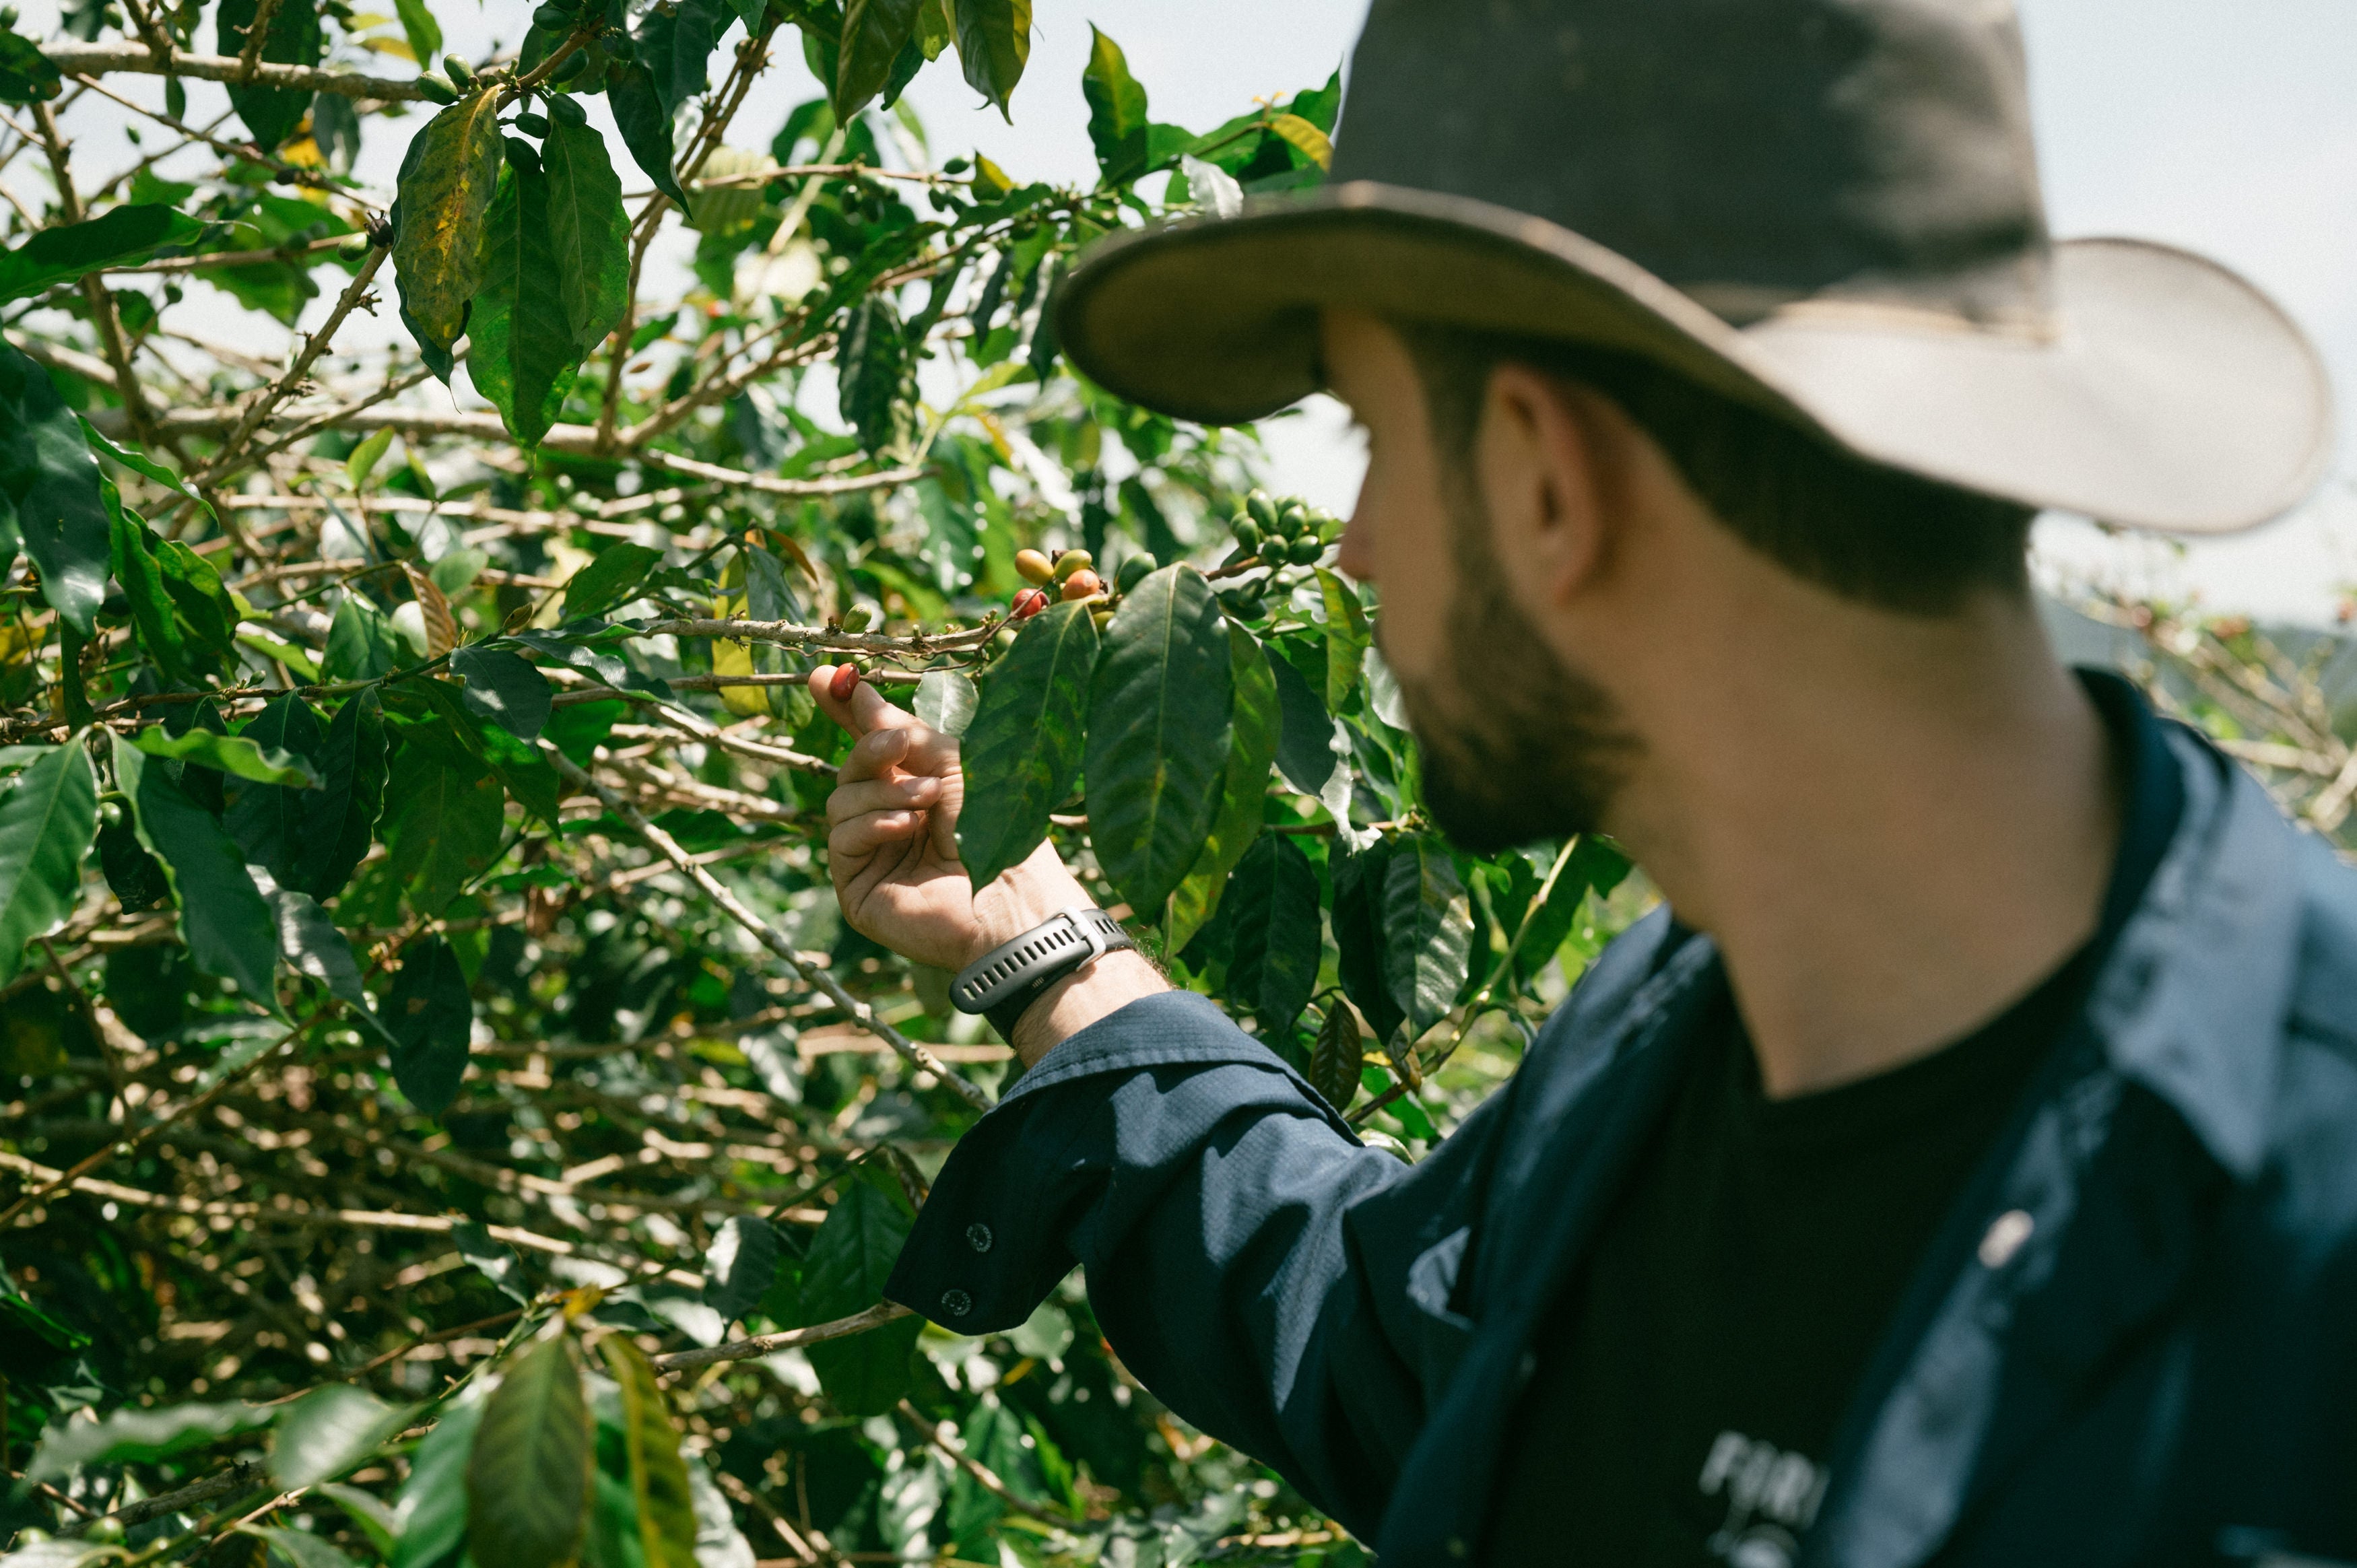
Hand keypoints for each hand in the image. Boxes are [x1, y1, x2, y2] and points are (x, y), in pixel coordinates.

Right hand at [812, 665, 1089, 971]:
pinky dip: (872, 824)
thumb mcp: (950, 760)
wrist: (1013, 894)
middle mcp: (893, 819)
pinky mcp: (858, 888)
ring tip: (927, 800)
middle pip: (852, 769)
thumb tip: (844, 684)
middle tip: (900, 745)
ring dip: (883, 791)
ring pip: (841, 800)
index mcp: (920, 786)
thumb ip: (898, 727)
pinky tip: (906, 827)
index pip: (872, 746)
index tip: (822, 678)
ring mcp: (874, 856)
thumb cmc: (997, 824)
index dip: (847, 712)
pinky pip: (840, 838)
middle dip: (872, 750)